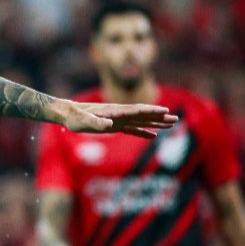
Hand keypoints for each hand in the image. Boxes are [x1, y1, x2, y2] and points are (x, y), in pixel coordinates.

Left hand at [58, 100, 177, 138]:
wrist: (68, 114)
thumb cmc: (74, 118)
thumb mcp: (82, 121)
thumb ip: (96, 123)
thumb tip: (110, 125)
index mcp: (114, 111)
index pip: (136, 110)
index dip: (150, 111)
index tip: (165, 111)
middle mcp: (119, 114)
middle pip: (143, 114)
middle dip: (160, 117)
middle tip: (176, 119)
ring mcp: (118, 119)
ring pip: (141, 121)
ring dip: (156, 122)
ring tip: (172, 124)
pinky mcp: (115, 126)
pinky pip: (133, 129)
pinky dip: (144, 132)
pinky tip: (154, 135)